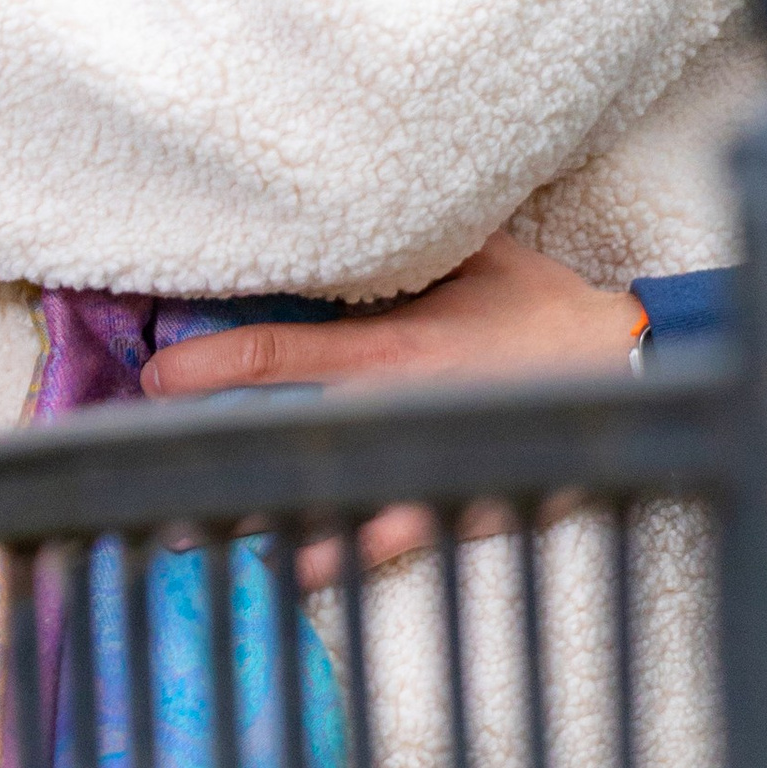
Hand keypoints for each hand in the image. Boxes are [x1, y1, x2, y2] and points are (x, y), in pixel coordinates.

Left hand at [141, 232, 643, 586]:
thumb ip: (406, 238)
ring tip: (184, 536)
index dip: (209, 366)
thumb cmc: (544, 307)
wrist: (629, 372)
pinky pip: (382, 541)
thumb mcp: (476, 254)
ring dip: (255, 518)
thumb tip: (353, 192)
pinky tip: (290, 575)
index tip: (155, 375)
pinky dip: (335, 558)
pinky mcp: (456, 506)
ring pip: (322, 500)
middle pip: (280, 440)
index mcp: (393, 348)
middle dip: (208, 455)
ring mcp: (423, 468)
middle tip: (137, 470)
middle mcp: (396, 414)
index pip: (280, 358)